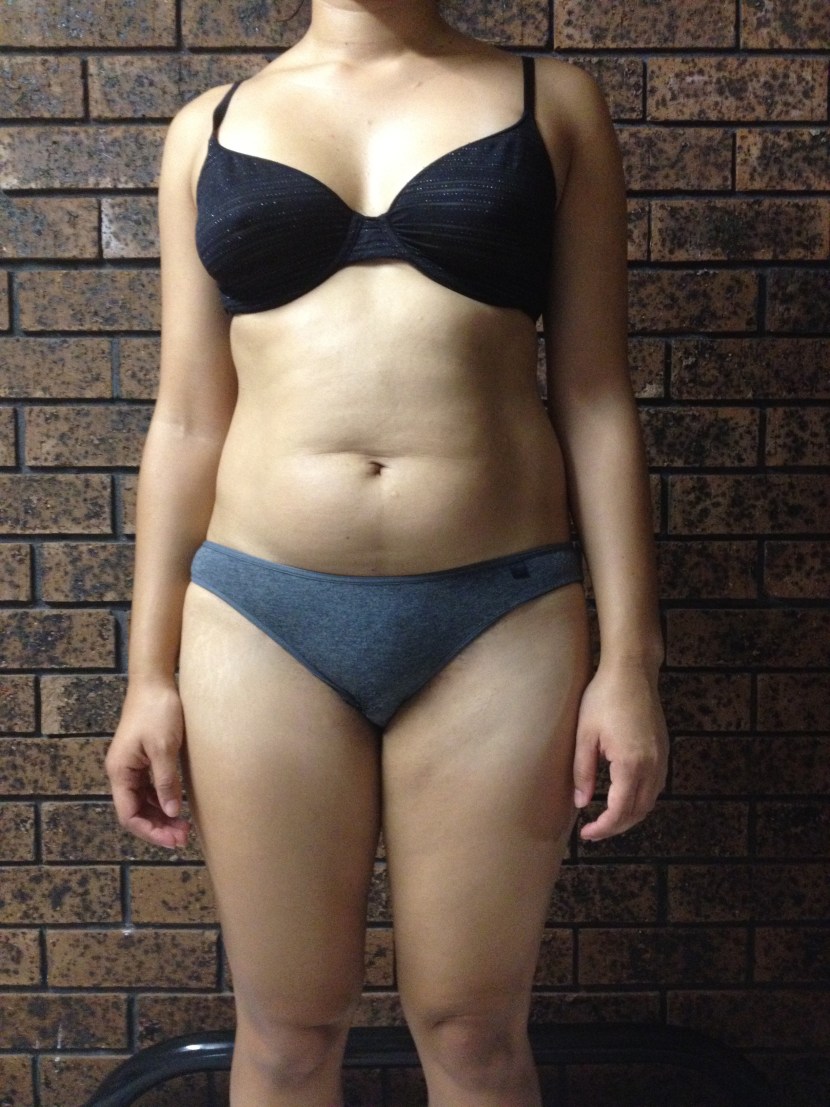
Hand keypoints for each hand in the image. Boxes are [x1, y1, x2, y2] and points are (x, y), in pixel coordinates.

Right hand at [105, 679, 190, 849]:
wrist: (155, 682)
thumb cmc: (158, 711)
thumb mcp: (164, 747)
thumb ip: (166, 781)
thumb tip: (172, 811)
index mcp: (120, 771)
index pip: (129, 814)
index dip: (150, 831)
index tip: (173, 839)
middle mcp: (122, 772)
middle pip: (136, 811)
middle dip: (158, 827)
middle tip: (184, 838)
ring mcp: (132, 766)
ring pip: (143, 802)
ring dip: (162, 816)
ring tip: (184, 828)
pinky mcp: (144, 758)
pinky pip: (150, 789)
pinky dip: (163, 801)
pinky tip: (179, 808)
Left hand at [572, 662, 667, 840]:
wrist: (632, 672)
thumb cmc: (604, 698)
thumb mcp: (585, 735)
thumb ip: (582, 772)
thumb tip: (581, 802)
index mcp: (631, 763)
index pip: (620, 810)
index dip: (604, 827)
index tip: (587, 834)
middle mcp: (652, 765)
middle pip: (639, 811)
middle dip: (617, 826)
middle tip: (594, 831)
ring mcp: (662, 758)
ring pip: (650, 801)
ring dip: (630, 815)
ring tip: (607, 818)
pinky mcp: (664, 750)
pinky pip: (656, 786)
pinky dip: (641, 799)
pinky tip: (624, 797)